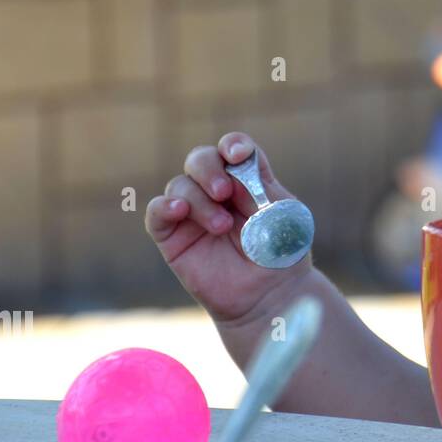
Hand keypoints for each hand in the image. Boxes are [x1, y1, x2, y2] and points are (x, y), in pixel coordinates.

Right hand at [145, 133, 312, 323]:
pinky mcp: (173, 236)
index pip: (234, 149)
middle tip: (225, 192)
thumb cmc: (281, 254)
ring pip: (180, 184)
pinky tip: (179, 210)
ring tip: (222, 226)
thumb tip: (237, 170)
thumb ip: (263, 189)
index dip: (233, 145)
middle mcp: (217, 191)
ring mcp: (193, 212)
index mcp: (247, 180)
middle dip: (210, 168)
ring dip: (200, 200)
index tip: (238, 155)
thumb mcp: (284, 216)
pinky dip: (164, 206)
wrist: (268, 296)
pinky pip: (156, 212)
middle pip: (201, 159)